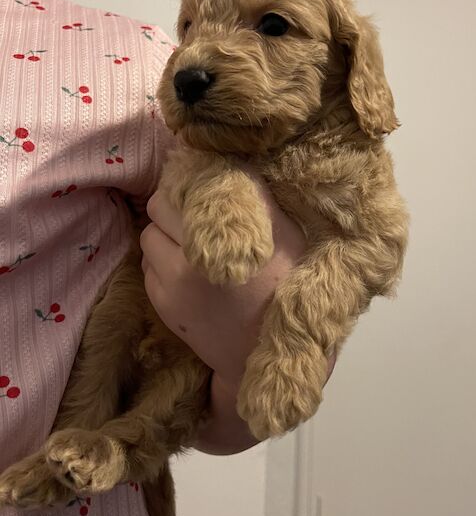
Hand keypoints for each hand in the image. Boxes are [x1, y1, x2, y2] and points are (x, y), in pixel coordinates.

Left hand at [140, 168, 305, 373]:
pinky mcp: (163, 301)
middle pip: (159, 204)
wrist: (268, 353)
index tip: (198, 187)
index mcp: (234, 224)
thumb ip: (253, 196)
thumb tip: (222, 162)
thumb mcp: (286, 233)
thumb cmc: (287, 287)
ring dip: (163, 236)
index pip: (188, 182)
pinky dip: (161, 264)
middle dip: (171, 207)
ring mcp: (176, 276)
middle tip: (190, 217)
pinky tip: (186, 274)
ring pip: (148, 235)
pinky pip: (147, 266)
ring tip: (188, 249)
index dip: (189, 182)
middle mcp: (200, 245)